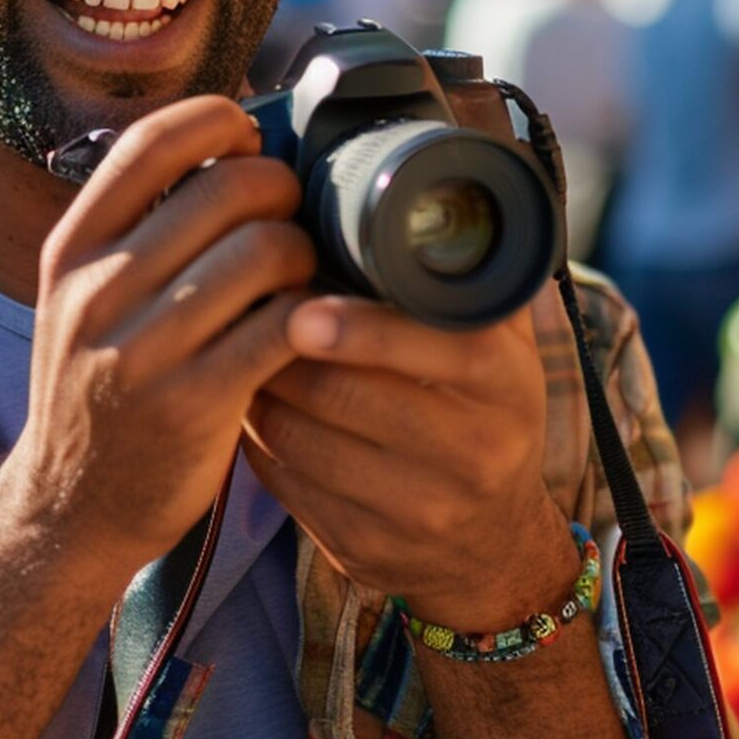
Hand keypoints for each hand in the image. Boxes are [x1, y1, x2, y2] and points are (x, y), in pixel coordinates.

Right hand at [3, 96, 317, 572]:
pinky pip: (284, 326)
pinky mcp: (194, 405)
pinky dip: (313, 315)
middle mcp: (98, 292)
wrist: (69, 508)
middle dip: (282, 191)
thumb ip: (137, 228)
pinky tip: (310, 327)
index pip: (151, 142)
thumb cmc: (100, 387)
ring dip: (305, 254)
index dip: (218, 120)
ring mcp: (142, 350)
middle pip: (227, 187)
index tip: (249, 138)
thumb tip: (228, 138)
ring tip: (301, 276)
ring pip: (265, 251)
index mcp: (72, 250)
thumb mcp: (83, 298)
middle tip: (293, 218)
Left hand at [244, 294, 578, 630]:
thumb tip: (421, 190)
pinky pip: (283, 480)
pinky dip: (255, 435)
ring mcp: (417, 511)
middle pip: (343, 391)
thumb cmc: (483, 411)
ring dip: (257, 386)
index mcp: (503, 383)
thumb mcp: (501, 346)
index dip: (355, 325)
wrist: (493, 548)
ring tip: (236, 346)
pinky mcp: (362, 548)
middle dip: (281, 348)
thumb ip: (468, 276)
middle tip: (244, 307)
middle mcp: (471, 452)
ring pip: (300, 436)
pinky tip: (249, 403)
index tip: (302, 302)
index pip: (425, 346)